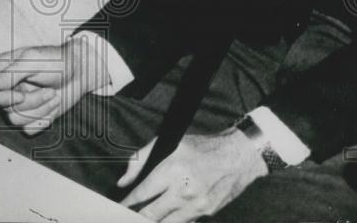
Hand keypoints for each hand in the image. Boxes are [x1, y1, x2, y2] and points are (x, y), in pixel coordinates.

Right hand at [0, 37, 106, 134]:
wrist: (80, 73)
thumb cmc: (57, 61)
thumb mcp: (33, 60)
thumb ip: (11, 73)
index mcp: (3, 69)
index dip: (0, 97)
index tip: (20, 95)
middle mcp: (8, 88)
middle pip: (4, 108)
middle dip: (30, 101)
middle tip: (48, 90)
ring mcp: (19, 103)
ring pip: (16, 121)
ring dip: (40, 109)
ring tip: (53, 94)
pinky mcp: (31, 117)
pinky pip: (29, 129)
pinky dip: (44, 119)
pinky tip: (52, 104)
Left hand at [117, 130, 266, 222]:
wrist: (239, 157)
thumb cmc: (204, 148)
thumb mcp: (170, 143)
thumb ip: (141, 159)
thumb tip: (124, 180)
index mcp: (172, 171)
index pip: (142, 194)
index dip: (127, 203)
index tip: (118, 207)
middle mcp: (184, 191)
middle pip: (151, 214)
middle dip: (135, 217)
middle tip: (125, 217)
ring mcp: (196, 205)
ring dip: (153, 221)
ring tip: (143, 218)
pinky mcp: (206, 213)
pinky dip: (172, 221)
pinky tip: (164, 218)